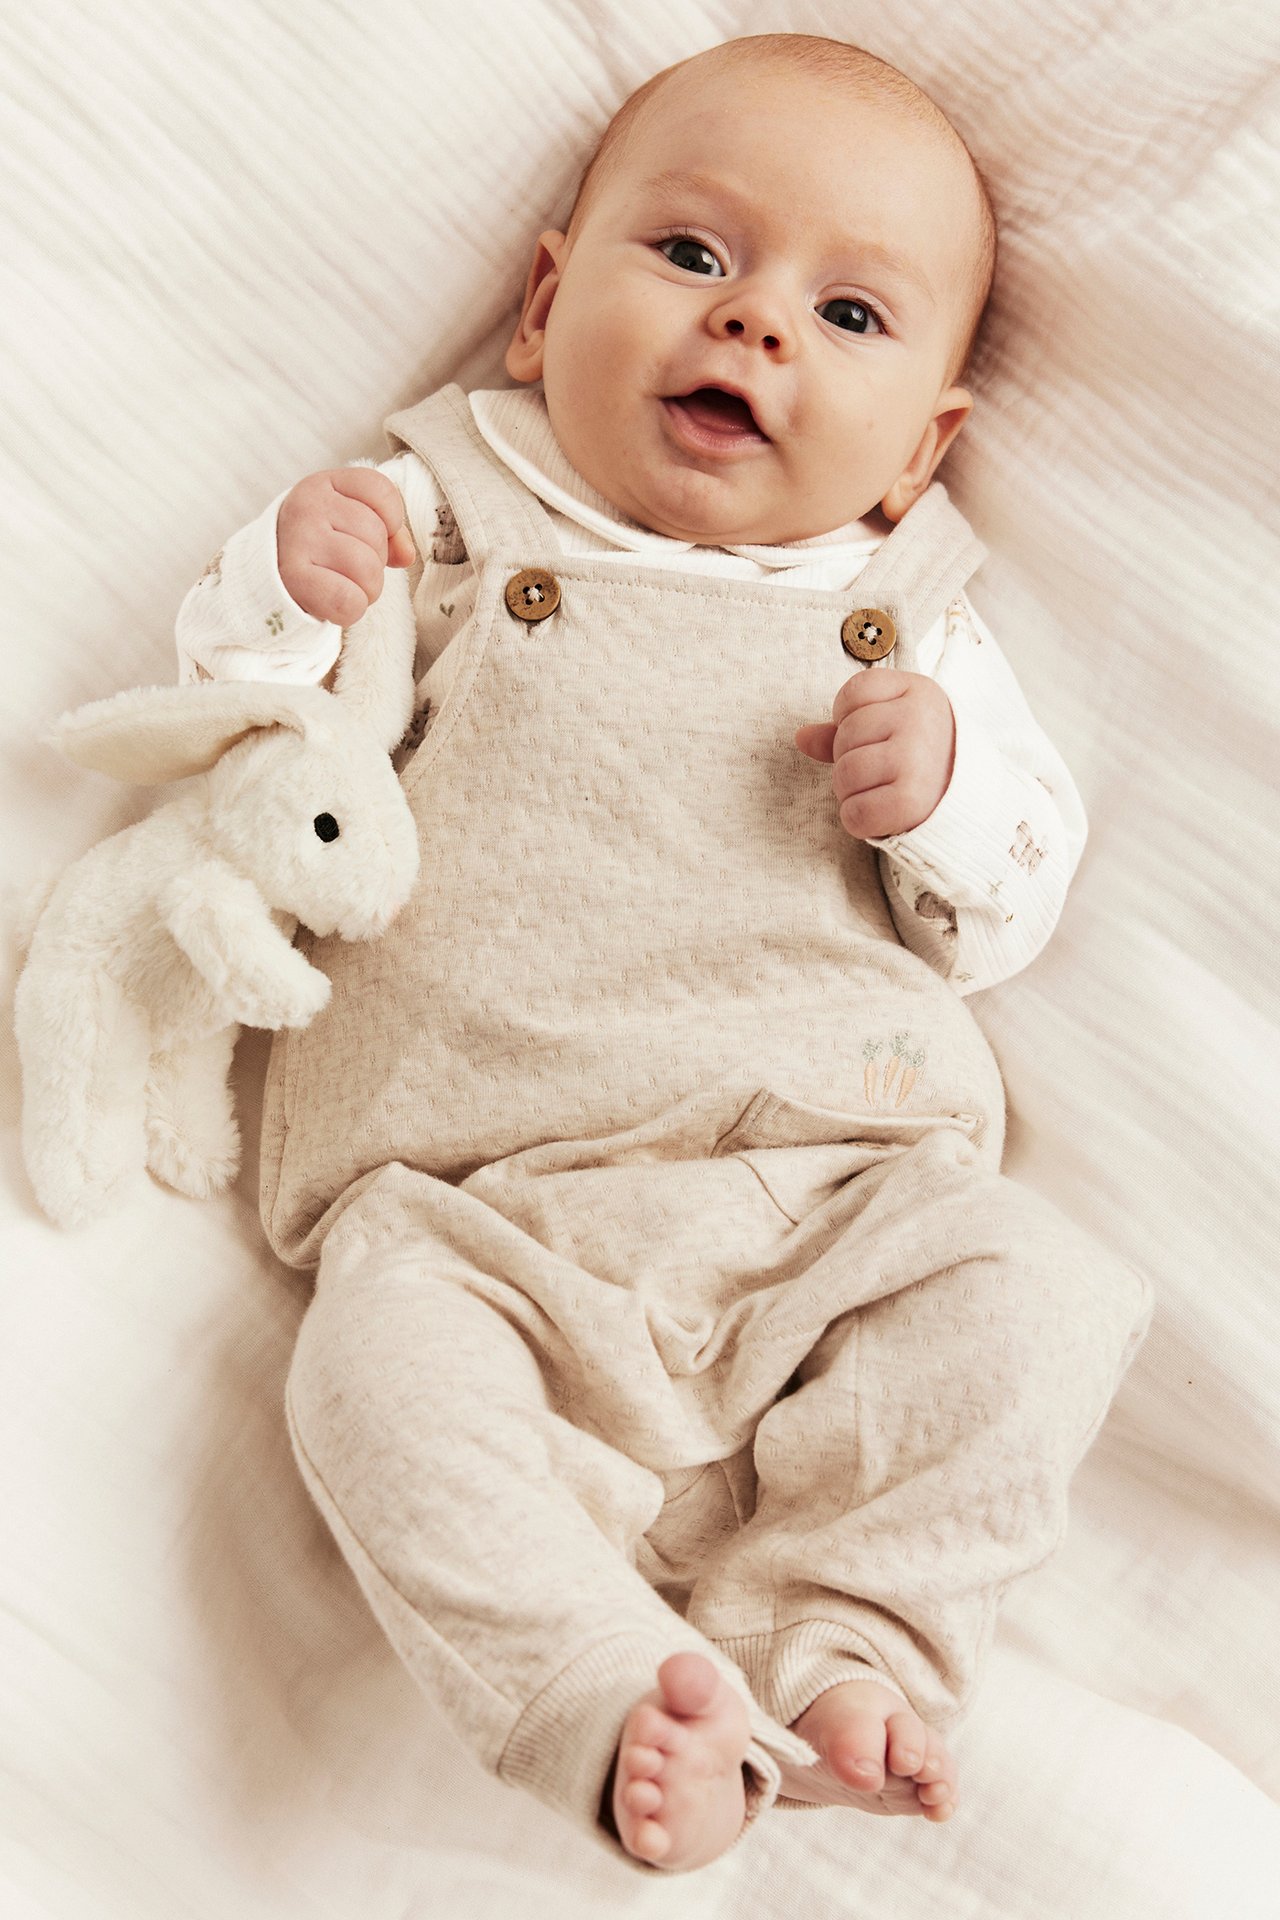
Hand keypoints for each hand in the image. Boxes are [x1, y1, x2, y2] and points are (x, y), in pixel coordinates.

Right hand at [276, 469, 415, 625]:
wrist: (270, 573)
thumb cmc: (322, 545)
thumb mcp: (351, 523)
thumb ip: (389, 530)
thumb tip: (406, 553)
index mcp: (326, 483)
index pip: (382, 491)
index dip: (392, 520)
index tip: (374, 534)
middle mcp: (309, 505)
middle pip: (376, 535)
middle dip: (377, 560)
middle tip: (352, 566)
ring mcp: (299, 539)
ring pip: (367, 569)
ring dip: (368, 588)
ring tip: (347, 584)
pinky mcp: (293, 578)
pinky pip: (348, 600)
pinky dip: (353, 609)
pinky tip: (339, 602)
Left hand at [794, 669, 954, 838]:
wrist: (977, 804)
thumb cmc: (930, 761)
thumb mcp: (898, 728)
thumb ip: (848, 728)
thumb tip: (801, 737)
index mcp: (918, 691)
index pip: (853, 693)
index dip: (849, 718)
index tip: (875, 736)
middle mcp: (918, 719)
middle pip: (844, 737)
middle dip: (850, 761)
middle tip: (882, 772)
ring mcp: (915, 758)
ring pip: (844, 775)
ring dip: (852, 793)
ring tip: (882, 793)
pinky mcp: (911, 799)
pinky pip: (854, 813)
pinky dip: (859, 821)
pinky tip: (882, 815)